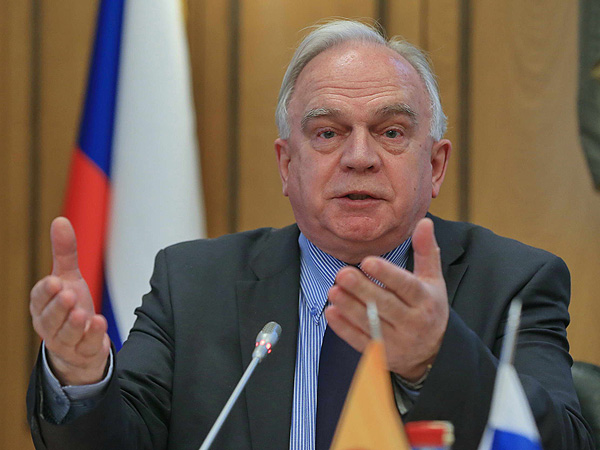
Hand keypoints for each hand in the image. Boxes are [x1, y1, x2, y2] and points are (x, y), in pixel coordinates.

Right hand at [30, 217, 109, 384]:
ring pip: (66, 335)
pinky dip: (93, 336)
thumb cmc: (70, 305)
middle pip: (50, 318)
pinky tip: (99, 323)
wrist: (81, 341)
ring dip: (74, 324)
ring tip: (83, 313)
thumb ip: (65, 252)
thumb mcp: (69, 277)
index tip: (55, 281)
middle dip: (58, 308)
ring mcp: (65, 342)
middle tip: (69, 295)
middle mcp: (49, 325)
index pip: (40, 298)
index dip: (46, 291)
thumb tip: (60, 220)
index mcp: (42, 305)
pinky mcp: (83, 352)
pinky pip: (86, 346)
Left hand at [326, 217, 448, 380]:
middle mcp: (413, 323)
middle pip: (386, 306)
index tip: (368, 261)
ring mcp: (397, 341)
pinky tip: (331, 312)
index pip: (407, 287)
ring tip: (333, 289)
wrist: (433, 352)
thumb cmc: (428, 307)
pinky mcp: (381, 354)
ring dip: (349, 307)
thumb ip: (426, 251)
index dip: (387, 275)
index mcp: (426, 301)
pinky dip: (344, 328)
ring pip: (370, 324)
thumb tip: (424, 221)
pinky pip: (360, 342)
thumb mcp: (432, 280)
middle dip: (362, 290)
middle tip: (342, 273)